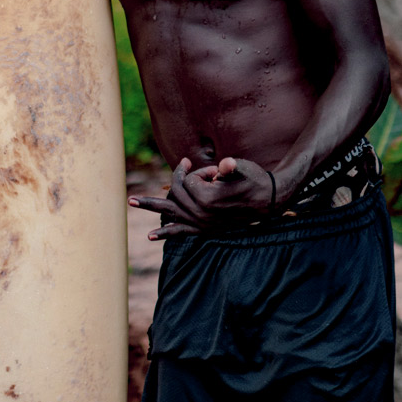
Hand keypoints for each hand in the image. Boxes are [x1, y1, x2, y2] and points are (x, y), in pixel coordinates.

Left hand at [128, 157, 274, 238]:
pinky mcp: (205, 229)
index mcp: (207, 200)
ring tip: (132, 202)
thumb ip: (230, 167)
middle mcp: (202, 214)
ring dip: (151, 208)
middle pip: (176, 195)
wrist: (269, 200)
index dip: (199, 171)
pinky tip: (151, 236)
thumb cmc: (254, 179)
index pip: (188, 180)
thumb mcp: (242, 168)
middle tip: (156, 184)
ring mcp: (202, 223)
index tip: (214, 170)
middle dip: (175, 183)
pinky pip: (182, 232)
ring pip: (171, 214)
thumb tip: (224, 165)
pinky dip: (166, 233)